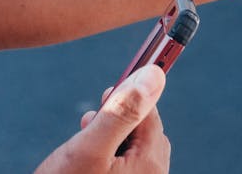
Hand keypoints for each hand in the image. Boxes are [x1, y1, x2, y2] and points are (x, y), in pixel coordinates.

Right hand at [34, 65, 169, 173]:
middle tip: (93, 118)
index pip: (150, 115)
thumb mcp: (90, 147)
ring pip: (136, 150)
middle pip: (146, 133)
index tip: (107, 91)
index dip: (129, 97)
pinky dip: (111, 156)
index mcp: (150, 166)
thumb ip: (122, 112)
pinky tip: (89, 157)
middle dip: (121, 120)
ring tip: (88, 136)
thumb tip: (154, 77)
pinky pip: (128, 167)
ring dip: (114, 137)